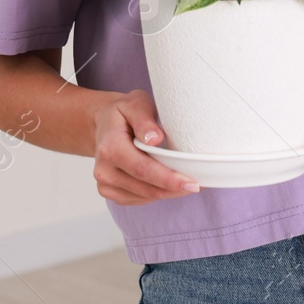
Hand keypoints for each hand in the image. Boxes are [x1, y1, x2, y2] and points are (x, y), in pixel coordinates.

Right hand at [92, 89, 201, 204]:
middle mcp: (104, 170)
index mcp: (110, 148)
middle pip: (147, 188)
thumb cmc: (123, 113)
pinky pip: (140, 199)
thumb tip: (155, 139)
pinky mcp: (111, 192)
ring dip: (169, 192)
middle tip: (199, 185)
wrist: (103, 123)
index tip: (192, 184)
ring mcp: (106, 184)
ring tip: (187, 181)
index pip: (143, 169)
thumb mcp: (135, 104)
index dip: (169, 179)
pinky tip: (168, 183)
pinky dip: (158, 193)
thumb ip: (144, 120)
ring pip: (145, 197)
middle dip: (175, 189)